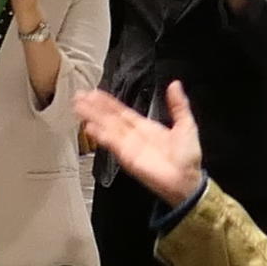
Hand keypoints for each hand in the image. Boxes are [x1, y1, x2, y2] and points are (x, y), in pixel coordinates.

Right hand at [71, 82, 206, 209]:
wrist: (187, 180)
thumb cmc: (187, 157)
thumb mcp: (186, 125)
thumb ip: (178, 105)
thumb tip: (175, 85)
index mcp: (145, 127)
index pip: (121, 111)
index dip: (107, 102)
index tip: (95, 92)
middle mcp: (133, 135)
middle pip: (109, 118)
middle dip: (94, 107)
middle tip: (79, 96)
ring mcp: (128, 146)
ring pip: (106, 127)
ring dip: (92, 117)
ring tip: (78, 107)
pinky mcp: (127, 157)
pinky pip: (112, 143)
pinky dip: (100, 135)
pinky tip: (90, 127)